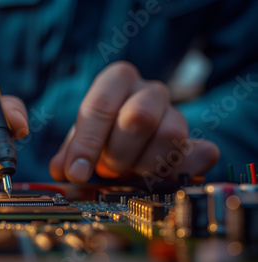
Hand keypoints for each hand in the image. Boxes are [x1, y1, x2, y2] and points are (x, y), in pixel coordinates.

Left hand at [50, 61, 218, 183]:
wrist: (137, 136)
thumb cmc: (105, 133)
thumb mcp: (83, 137)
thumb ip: (70, 152)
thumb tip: (61, 169)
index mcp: (117, 79)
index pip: (101, 105)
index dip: (87, 142)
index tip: (76, 173)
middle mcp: (150, 91)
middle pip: (139, 117)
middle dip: (117, 154)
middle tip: (106, 170)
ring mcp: (177, 113)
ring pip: (170, 136)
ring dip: (143, 166)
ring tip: (128, 173)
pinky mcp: (196, 140)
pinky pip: (200, 155)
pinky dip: (178, 172)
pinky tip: (157, 180)